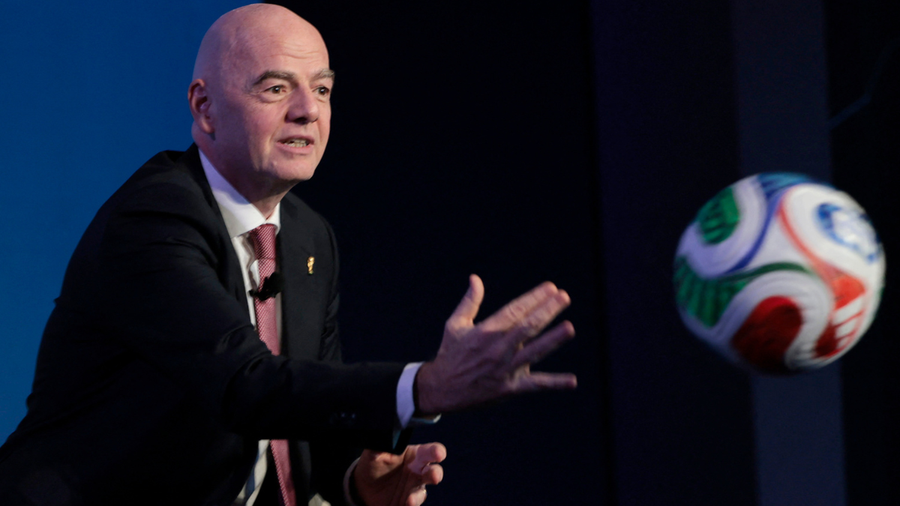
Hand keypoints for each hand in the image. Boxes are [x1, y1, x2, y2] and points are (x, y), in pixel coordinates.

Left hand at [353, 443, 445, 505]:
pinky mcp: (408, 502)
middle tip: (434, 476)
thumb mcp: (374, 453)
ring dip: (417, 496)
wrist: (364, 487)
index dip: (437, 451)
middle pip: (434, 472)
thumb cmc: (374, 464)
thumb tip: (384, 437)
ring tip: (410, 500)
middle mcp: (418, 472)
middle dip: (436, 474)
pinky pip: (412, 504)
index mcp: (414, 455)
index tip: (439, 453)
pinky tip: (406, 503)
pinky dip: (410, 505)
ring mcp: (414, 489)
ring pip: (422, 493)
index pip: (430, 451)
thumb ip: (380, 445)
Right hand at [416, 275, 575, 413]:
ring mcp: (505, 369)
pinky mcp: (510, 388)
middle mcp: (497, 349)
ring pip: (533, 352)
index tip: (550, 287)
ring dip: (553, 340)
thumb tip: (475, 278)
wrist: (441, 390)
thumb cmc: (450, 354)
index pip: (514, 311)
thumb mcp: (455, 325)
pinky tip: (572, 381)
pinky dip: (554, 384)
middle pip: (527, 327)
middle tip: (564, 297)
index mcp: (485, 332)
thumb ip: (469, 301)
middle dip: (547, 311)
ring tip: (569, 328)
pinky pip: (535, 385)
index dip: (533, 298)